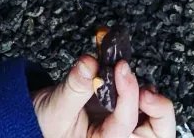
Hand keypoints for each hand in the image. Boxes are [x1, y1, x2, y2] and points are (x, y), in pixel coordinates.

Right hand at [32, 56, 175, 137]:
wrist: (34, 119)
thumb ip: (74, 87)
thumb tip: (90, 63)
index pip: (126, 123)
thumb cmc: (43, 122)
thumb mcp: (55, 107)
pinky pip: (140, 101)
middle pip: (157, 134)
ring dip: (151, 97)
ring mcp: (123, 127)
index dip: (128, 93)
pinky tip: (123, 70)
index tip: (120, 67)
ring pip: (155, 120)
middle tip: (145, 88)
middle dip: (159, 109)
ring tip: (131, 77)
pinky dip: (136, 84)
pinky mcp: (121, 111)